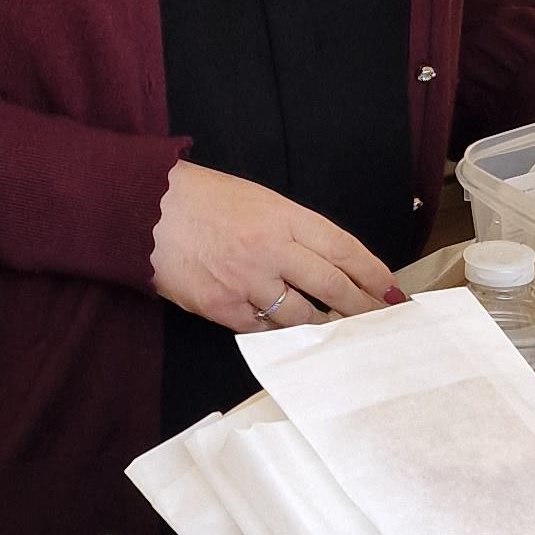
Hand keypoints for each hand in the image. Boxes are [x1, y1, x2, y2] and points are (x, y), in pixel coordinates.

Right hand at [149, 163, 403, 332]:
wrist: (141, 209)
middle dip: (363, 308)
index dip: (373, 273)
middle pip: (333, 286)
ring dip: (326, 327)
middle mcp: (273, 250)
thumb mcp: (254, 198)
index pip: (344, 248)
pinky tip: (290, 337)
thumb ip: (289, 227)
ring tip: (343, 336)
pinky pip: (262, 329)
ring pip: (302, 315)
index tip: (392, 291)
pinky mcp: (222, 308)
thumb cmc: (197, 197)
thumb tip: (320, 259)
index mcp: (285, 216)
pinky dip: (278, 333)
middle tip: (381, 323)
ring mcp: (248, 282)